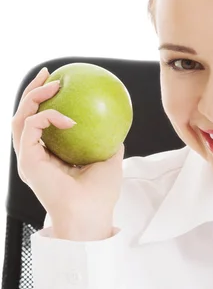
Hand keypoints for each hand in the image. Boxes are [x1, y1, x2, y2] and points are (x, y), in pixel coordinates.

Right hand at [12, 67, 124, 239]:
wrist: (90, 214)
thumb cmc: (100, 195)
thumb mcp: (109, 161)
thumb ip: (108, 143)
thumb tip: (117, 124)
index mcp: (49, 158)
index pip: (40, 124)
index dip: (45, 102)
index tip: (59, 83)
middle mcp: (34, 157)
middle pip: (24, 116)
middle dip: (33, 91)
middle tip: (49, 74)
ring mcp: (28, 158)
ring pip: (19, 118)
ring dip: (34, 96)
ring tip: (52, 83)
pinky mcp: (27, 160)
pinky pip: (32, 126)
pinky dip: (48, 116)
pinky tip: (67, 117)